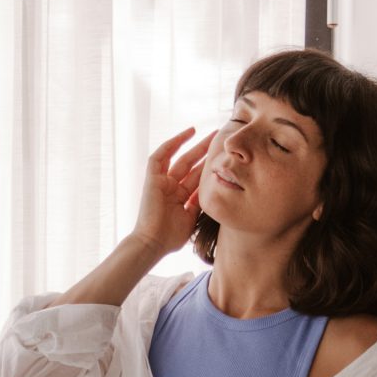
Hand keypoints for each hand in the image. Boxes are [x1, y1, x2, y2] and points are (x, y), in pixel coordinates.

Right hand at [132, 126, 219, 255]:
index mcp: (180, 198)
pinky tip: (188, 133)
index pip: (196, 178)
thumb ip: (201, 201)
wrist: (153, 243)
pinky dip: (172, 144)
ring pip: (178, 158)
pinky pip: (160, 156)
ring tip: (209, 134)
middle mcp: (170, 188)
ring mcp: (161, 183)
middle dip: (205, 152)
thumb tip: (214, 187)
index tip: (225, 158)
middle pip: (190, 165)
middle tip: (220, 139)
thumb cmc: (171, 237)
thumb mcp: (193, 217)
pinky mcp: (151, 179)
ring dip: (193, 145)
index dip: (209, 167)